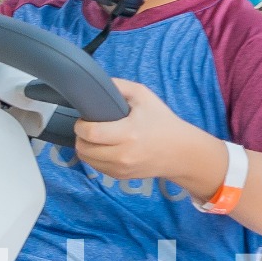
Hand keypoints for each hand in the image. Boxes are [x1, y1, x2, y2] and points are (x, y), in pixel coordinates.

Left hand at [69, 80, 214, 187]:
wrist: (180, 152)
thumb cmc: (162, 121)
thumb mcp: (143, 96)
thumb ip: (119, 86)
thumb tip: (96, 83)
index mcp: (128, 133)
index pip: (91, 133)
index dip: (81, 125)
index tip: (84, 119)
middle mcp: (123, 155)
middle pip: (84, 149)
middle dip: (80, 136)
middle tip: (87, 127)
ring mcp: (121, 168)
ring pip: (87, 160)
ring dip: (85, 148)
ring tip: (93, 137)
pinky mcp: (121, 177)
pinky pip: (96, 168)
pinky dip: (94, 158)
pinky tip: (102, 147)